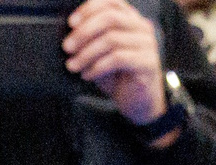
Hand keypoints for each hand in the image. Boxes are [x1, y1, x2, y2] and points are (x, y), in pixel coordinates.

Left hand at [67, 0, 168, 127]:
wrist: (137, 103)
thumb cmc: (118, 76)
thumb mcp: (101, 53)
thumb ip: (91, 39)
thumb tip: (69, 35)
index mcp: (130, 19)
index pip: (111, 2)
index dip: (89, 9)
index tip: (71, 23)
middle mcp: (142, 27)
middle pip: (110, 18)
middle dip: (84, 32)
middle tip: (67, 47)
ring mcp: (147, 44)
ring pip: (112, 39)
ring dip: (87, 53)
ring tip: (73, 66)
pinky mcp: (148, 63)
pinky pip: (118, 59)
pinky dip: (97, 67)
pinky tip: (87, 75)